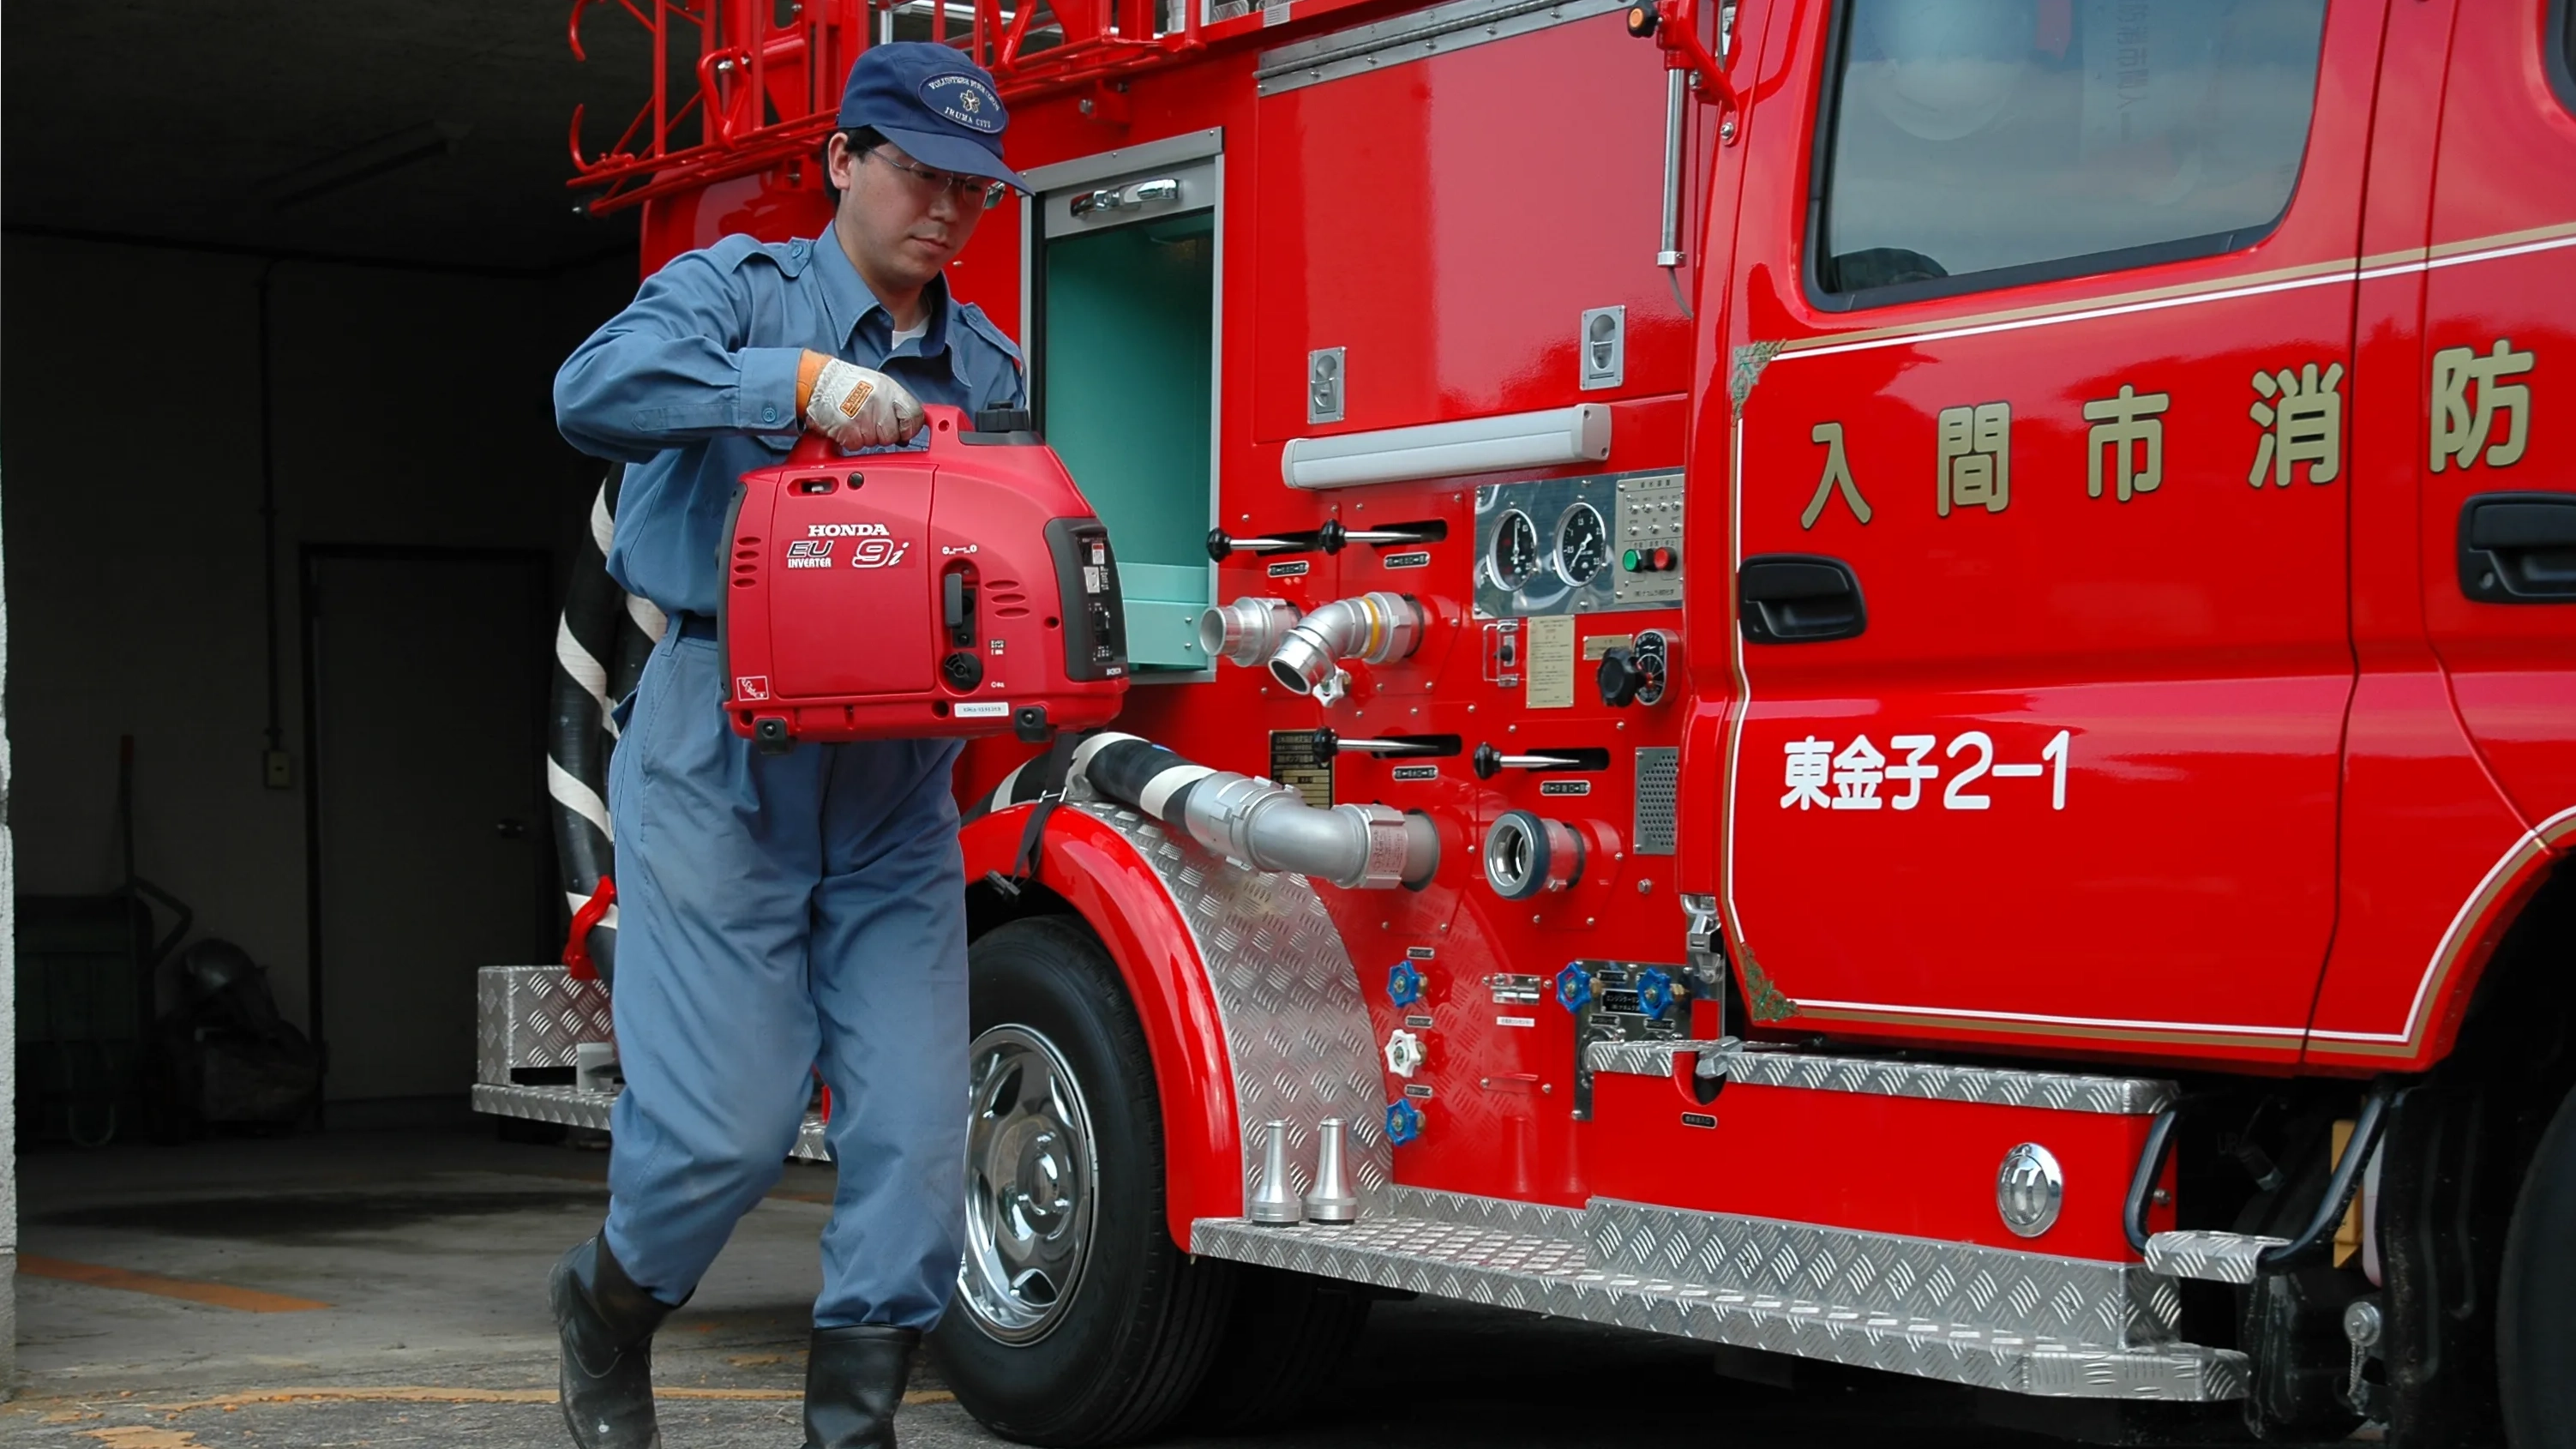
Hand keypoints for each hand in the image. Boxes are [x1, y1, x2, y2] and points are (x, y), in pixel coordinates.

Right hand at [800, 354, 923, 448]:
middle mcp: (878, 402)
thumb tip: (908, 424)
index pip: (914, 416)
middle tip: (870, 422)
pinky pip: (857, 445)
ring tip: (856, 420)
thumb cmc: (846, 383)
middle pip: (894, 434)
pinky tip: (847, 426)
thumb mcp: (878, 384)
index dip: (910, 427)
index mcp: (889, 390)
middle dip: (884, 434)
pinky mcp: (848, 430)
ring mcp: (863, 417)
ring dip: (866, 437)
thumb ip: (896, 403)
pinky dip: (851, 440)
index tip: (904, 430)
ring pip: (875, 442)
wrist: (818, 382)